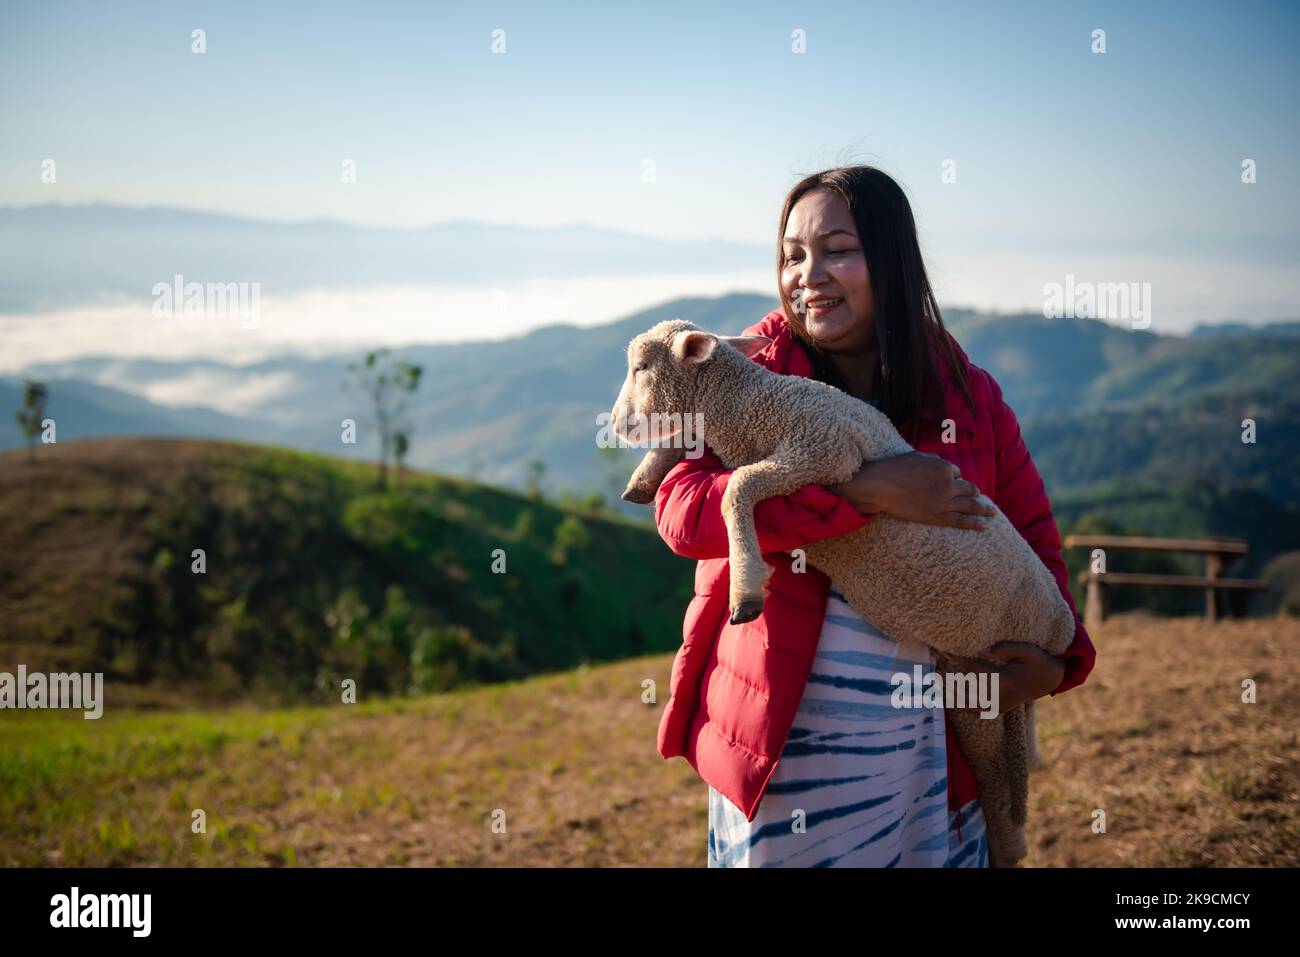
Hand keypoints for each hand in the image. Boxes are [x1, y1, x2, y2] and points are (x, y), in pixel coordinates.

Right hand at [827, 451, 995, 529]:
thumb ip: (934, 460)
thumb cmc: (895, 468)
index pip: (957, 473)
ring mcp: (945, 502)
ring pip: (971, 506)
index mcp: (944, 467)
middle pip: (969, 489)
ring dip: (984, 509)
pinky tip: (984, 526)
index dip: (955, 478)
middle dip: (975, 493)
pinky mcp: (938, 517)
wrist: (881, 486)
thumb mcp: (917, 456)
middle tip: (982, 497)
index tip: (953, 482)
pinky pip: (962, 521)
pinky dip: (975, 523)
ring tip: (992, 513)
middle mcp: (949, 484)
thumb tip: (943, 465)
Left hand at [935, 643, 1066, 713]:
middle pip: (966, 688)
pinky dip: (960, 706)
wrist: (1051, 680)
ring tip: (934, 683)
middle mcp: (999, 696)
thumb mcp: (1028, 650)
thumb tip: (982, 649)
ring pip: (967, 703)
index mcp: (1004, 681)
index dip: (956, 660)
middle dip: (947, 678)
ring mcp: (999, 705)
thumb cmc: (1038, 661)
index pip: (974, 669)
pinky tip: (945, 699)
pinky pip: (975, 710)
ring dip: (949, 694)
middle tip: (931, 667)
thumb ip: (1006, 648)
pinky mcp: (998, 708)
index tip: (940, 652)